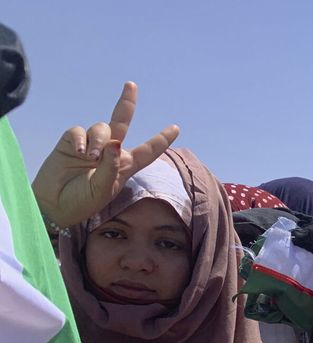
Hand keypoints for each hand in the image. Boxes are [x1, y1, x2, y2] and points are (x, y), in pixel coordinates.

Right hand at [31, 82, 178, 225]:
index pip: (147, 151)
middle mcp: (110, 152)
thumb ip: (112, 167)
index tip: (176, 128)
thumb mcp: (103, 189)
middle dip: (126, 103)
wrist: (54, 204)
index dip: (161, 139)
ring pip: (102, 128)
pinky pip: (80, 131)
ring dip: (100, 139)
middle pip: (121, 121)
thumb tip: (117, 142)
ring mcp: (91, 146)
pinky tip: (79, 152)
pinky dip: (81, 139)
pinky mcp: (71, 143)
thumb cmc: (83, 201)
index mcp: (124, 166)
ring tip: (91, 157)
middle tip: (131, 85)